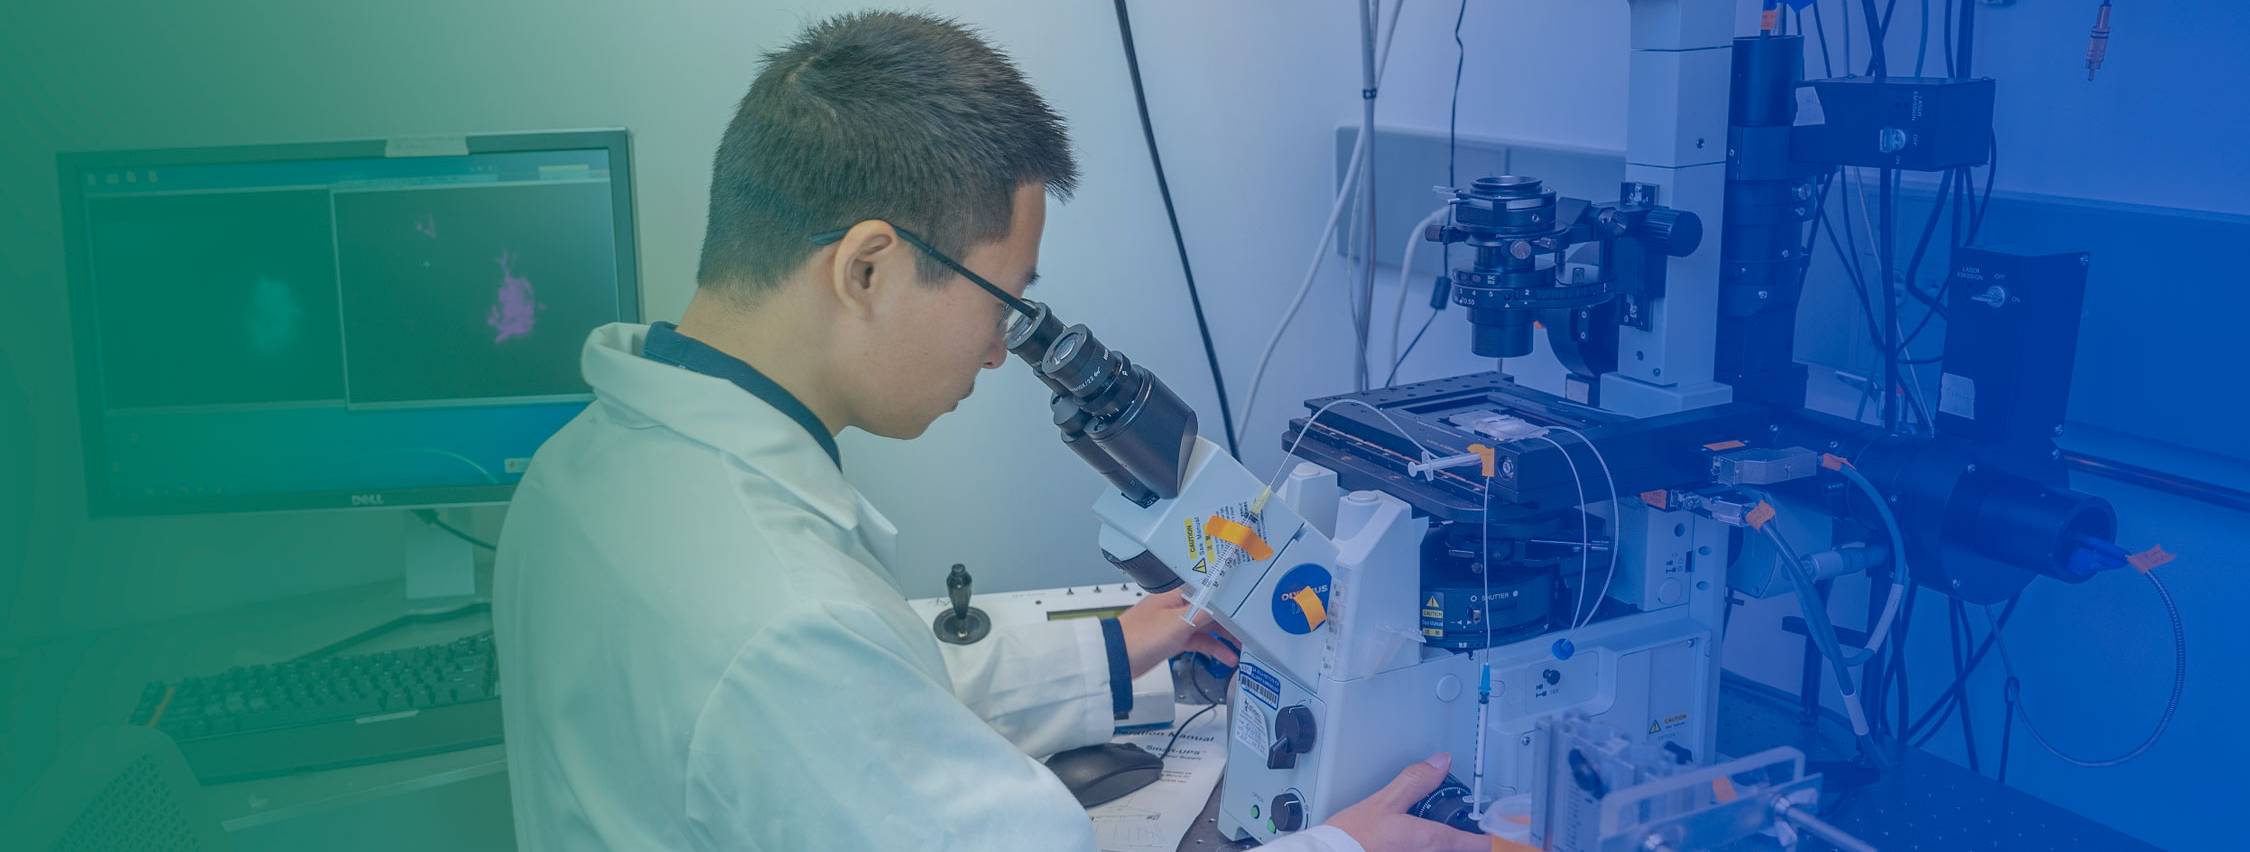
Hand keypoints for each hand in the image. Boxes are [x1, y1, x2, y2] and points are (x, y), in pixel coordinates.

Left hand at [1113, 588, 1238, 677]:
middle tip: (1248, 631)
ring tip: (1241, 648)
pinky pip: (1198, 641)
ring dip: (1223, 638)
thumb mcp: (1178, 623)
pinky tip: (1224, 656)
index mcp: (1176, 594)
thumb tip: (1222, 604)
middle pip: (1210, 610)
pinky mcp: (1173, 640)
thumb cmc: (1140, 637)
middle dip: (1229, 621)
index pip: (1208, 591)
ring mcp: (1175, 623)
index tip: (1244, 605)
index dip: (1227, 598)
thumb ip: (1203, 613)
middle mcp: (1176, 606)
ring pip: (1206, 627)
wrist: (1118, 660)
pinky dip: (1212, 648)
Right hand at [1323, 753, 1488, 851]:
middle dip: (1467, 842)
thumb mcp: (1384, 802)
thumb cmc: (1352, 838)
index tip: (1501, 834)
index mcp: (1430, 840)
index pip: (1475, 843)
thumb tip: (1440, 762)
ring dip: (1448, 845)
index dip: (1491, 838)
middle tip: (1471, 832)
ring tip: (1450, 836)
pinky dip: (1431, 848)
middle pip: (1462, 851)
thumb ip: (1415, 782)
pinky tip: (1416, 842)